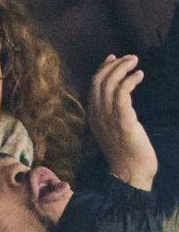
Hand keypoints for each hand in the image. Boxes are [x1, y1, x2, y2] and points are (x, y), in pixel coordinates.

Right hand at [88, 55, 157, 190]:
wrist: (130, 173)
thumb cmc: (126, 153)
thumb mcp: (112, 130)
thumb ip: (111, 114)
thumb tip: (118, 97)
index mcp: (93, 116)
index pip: (92, 86)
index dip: (101, 69)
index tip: (113, 58)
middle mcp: (97, 115)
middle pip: (99, 81)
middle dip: (113, 65)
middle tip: (129, 57)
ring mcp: (108, 118)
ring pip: (109, 84)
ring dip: (122, 69)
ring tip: (135, 62)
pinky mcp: (123, 122)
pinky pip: (122, 94)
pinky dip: (129, 81)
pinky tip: (139, 75)